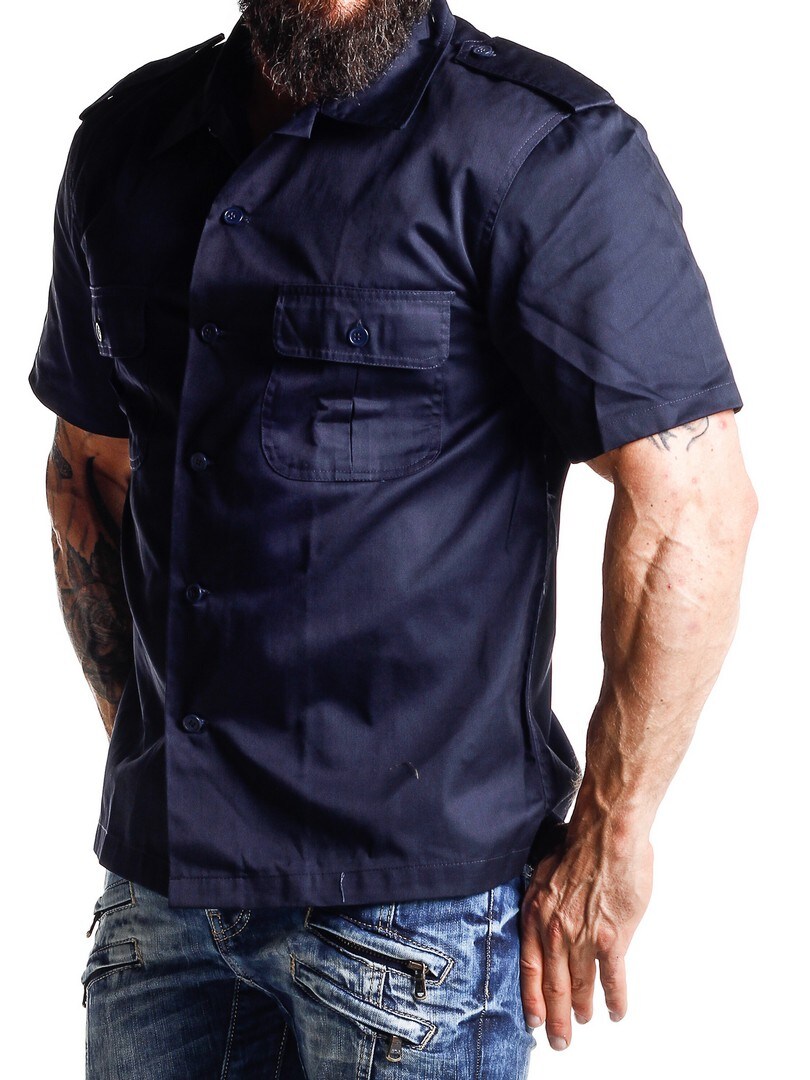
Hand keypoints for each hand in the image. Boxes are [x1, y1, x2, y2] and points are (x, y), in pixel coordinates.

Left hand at [518, 827, 653, 1049]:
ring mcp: (583, 936)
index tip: (533, 1020)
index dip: (531, 997)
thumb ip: (546, 903)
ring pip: (582, 984)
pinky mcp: (611, 937)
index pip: (528, 967)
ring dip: (583, 1007)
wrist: (605, 834)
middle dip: (556, 1017)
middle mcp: (555, 931)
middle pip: (554, 985)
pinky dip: (615, 999)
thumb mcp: (545, 873)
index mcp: (536, 914)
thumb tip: (548, 918)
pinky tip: (616, 1011)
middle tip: (559, 1040)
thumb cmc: (578, 845)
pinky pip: (612, 978)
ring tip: (584, 1021)